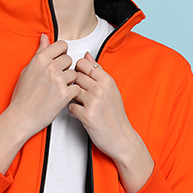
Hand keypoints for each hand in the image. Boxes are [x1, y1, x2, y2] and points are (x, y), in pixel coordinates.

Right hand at [7, 33, 79, 139]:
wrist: (21, 117)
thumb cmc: (22, 96)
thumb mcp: (27, 70)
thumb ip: (39, 53)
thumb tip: (45, 37)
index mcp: (40, 59)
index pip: (62, 45)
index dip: (62, 53)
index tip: (59, 60)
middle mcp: (50, 68)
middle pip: (69, 59)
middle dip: (65, 68)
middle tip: (56, 79)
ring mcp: (58, 81)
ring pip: (74, 74)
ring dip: (69, 81)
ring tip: (57, 89)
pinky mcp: (65, 94)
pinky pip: (76, 87)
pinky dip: (71, 93)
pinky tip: (61, 97)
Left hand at [68, 52, 153, 192]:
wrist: (121, 138)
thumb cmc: (115, 114)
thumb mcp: (111, 89)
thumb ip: (98, 71)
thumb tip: (86, 55)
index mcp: (107, 80)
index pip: (82, 63)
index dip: (77, 70)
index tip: (79, 78)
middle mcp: (100, 89)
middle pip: (74, 76)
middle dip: (73, 84)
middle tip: (79, 94)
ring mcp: (93, 102)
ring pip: (70, 90)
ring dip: (71, 97)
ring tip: (80, 104)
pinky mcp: (87, 116)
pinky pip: (70, 107)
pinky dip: (73, 111)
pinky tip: (80, 114)